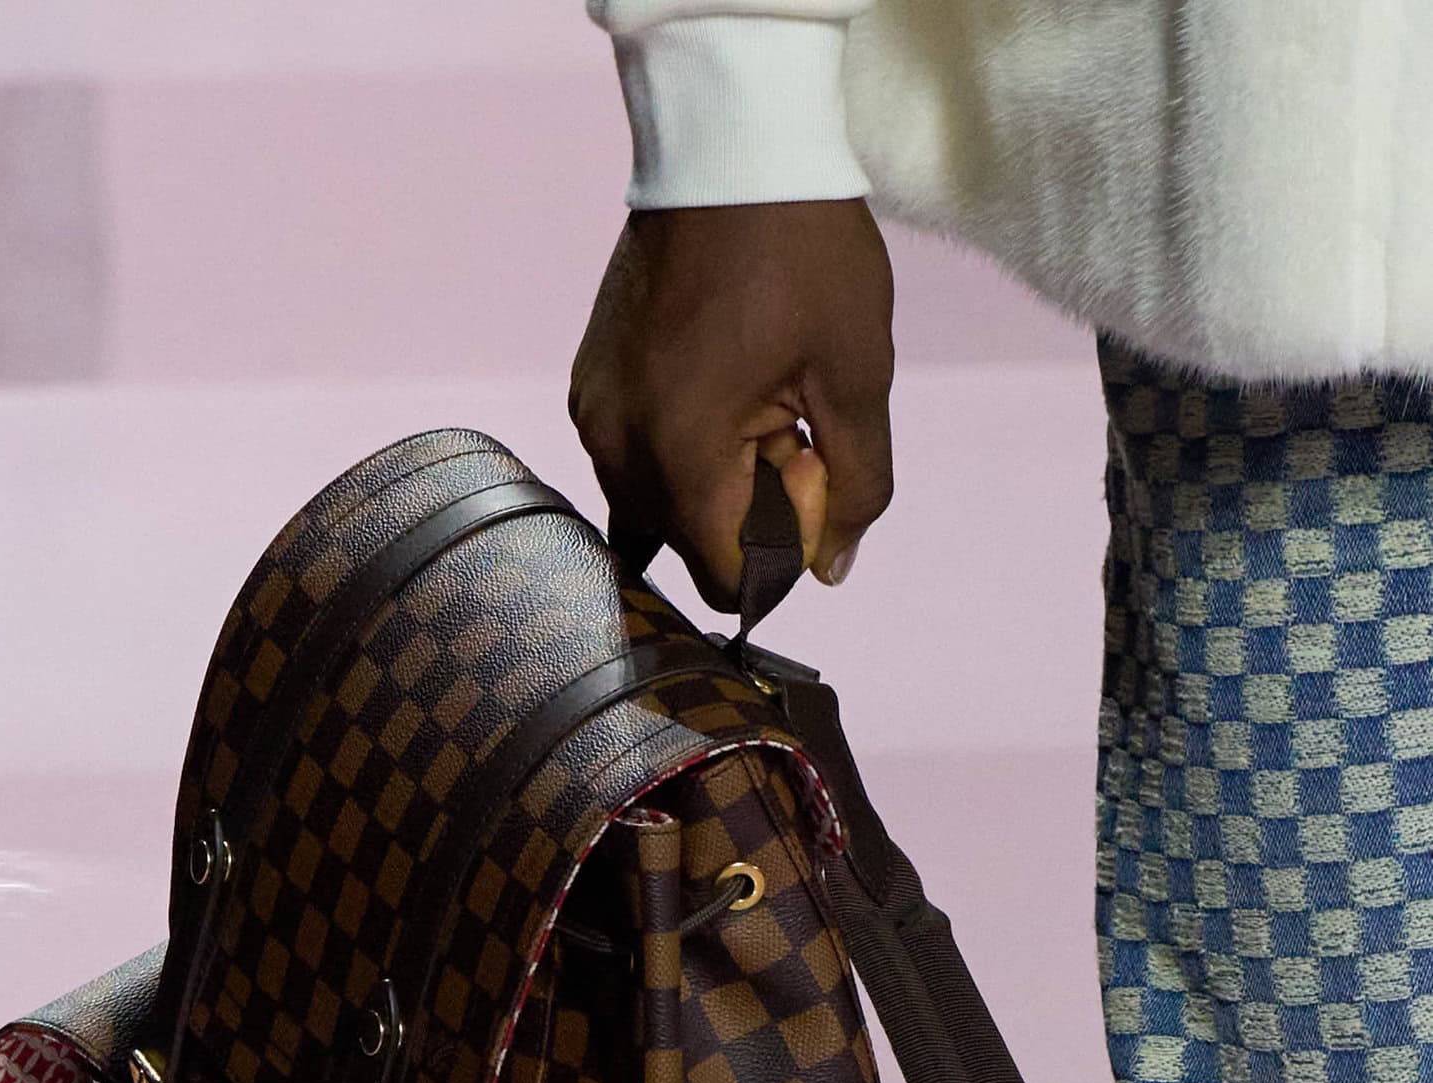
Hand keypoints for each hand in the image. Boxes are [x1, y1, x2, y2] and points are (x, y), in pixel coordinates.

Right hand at [569, 199, 895, 609]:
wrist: (730, 145)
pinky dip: (677, 452)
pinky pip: (631, 460)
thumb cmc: (802, 252)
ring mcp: (593, 414)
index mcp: (679, 452)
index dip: (780, 554)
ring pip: (655, 506)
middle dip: (745, 513)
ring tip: (753, 404)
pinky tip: (717, 391)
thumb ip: (856, 485)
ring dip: (710, 483)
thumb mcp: (856, 374)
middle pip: (686, 544)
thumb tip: (832, 569)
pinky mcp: (588, 384)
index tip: (809, 478)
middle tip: (789, 429)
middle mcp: (617, 446)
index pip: (724, 575)